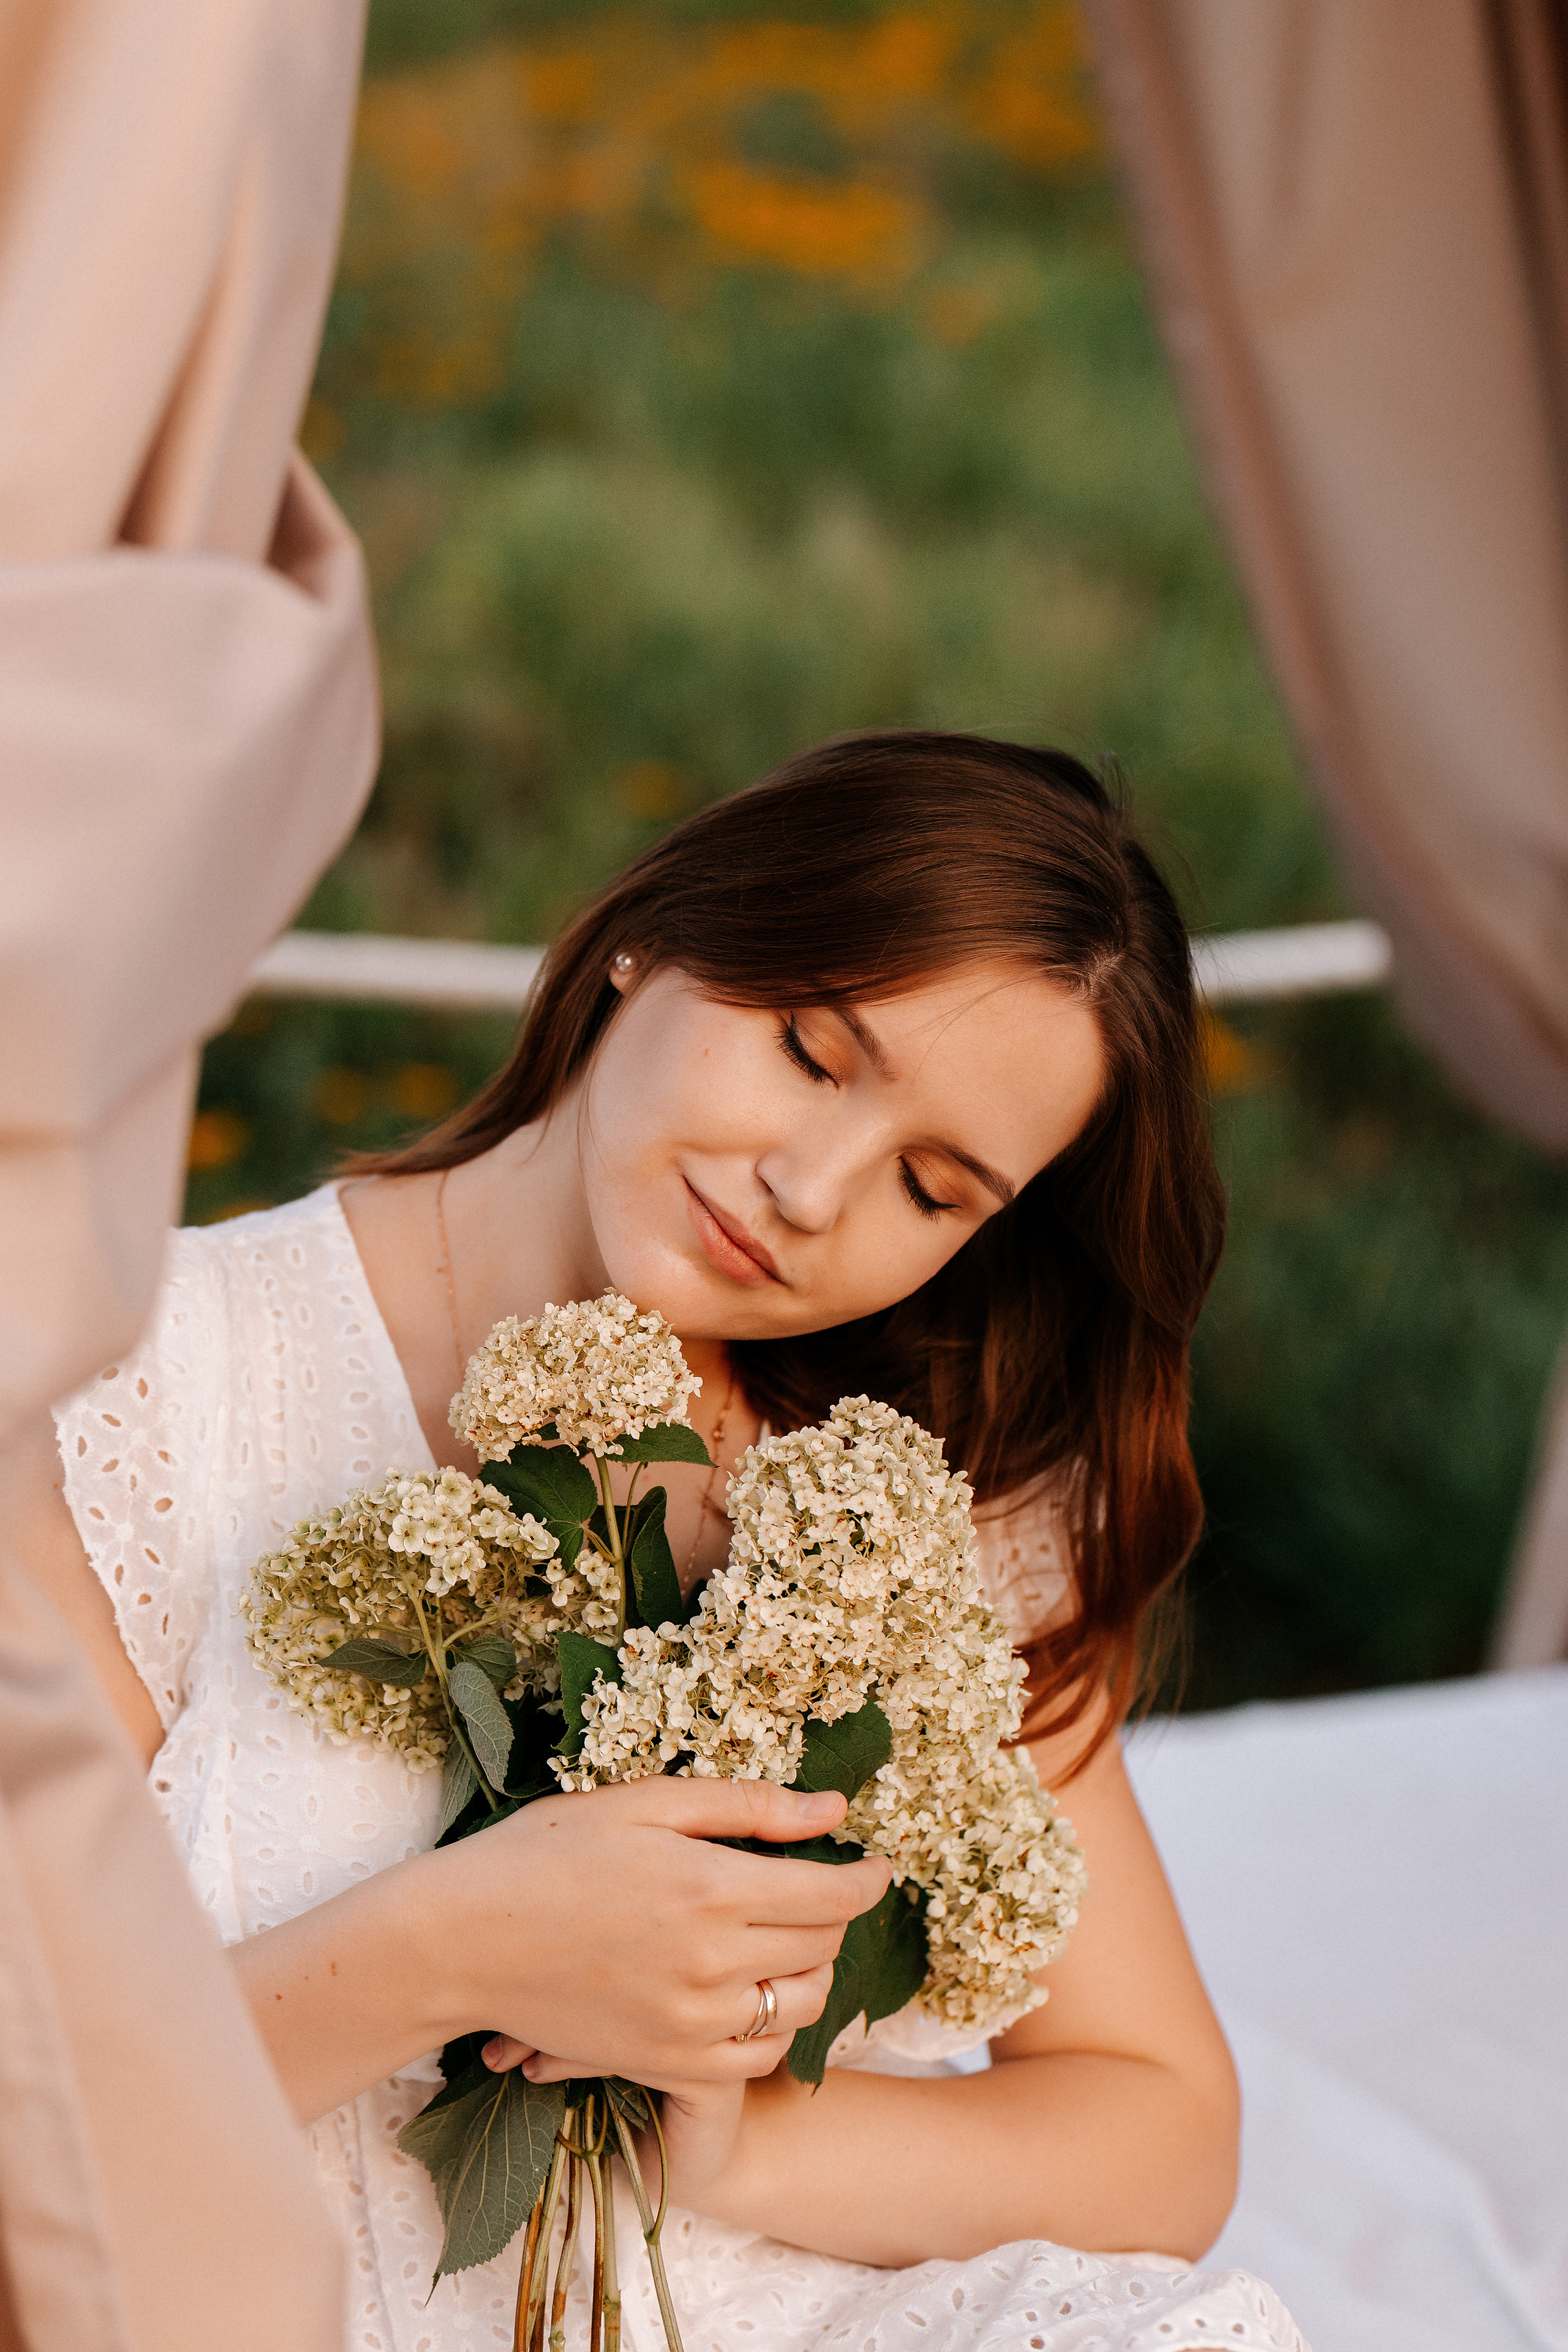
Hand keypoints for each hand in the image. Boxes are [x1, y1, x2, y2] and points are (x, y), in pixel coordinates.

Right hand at [424, 1777, 888, 2084]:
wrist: (465, 1940)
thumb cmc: (547, 1854)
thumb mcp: (647, 1805)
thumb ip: (748, 1806)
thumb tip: (834, 1808)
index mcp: (712, 1887)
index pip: (833, 1894)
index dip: (867, 1877)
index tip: (875, 1864)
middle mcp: (712, 1963)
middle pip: (823, 1947)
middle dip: (836, 1915)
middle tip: (818, 1889)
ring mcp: (689, 2022)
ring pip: (798, 2007)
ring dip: (810, 1971)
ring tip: (786, 1938)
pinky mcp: (665, 2062)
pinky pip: (755, 2057)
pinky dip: (770, 2026)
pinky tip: (748, 1992)